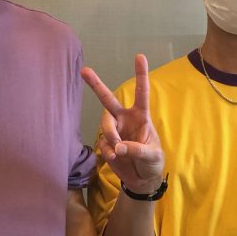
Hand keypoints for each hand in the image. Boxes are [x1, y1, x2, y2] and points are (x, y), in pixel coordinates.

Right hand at [81, 54, 164, 194]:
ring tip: (119, 150)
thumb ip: (137, 149)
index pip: (141, 92)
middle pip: (108, 99)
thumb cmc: (152, 162)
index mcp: (141, 116)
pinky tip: (116, 158)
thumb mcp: (152, 155)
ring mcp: (114, 130)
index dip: (140, 74)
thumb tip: (118, 147)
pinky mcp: (107, 144)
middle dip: (95, 84)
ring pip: (105, 124)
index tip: (139, 56)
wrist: (142, 179)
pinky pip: (104, 144)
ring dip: (111, 136)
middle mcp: (125, 119)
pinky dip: (109, 152)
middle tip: (84, 71)